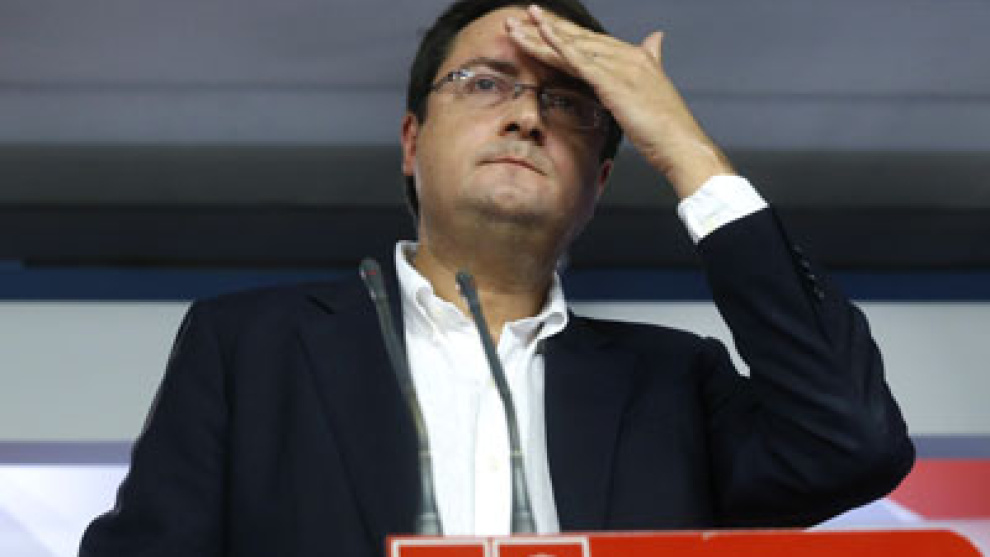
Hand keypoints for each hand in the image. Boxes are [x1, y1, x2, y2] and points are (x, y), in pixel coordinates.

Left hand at [506, 5, 734, 197]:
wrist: (681, 144)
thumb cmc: (667, 126)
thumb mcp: (654, 87)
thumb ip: (651, 59)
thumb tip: (656, 38)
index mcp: (632, 57)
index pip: (588, 42)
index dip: (561, 33)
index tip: (537, 25)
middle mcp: (625, 55)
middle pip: (576, 39)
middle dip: (544, 28)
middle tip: (516, 19)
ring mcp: (619, 66)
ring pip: (571, 46)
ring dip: (540, 35)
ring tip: (514, 25)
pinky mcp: (613, 81)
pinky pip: (580, 59)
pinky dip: (559, 44)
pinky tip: (541, 34)